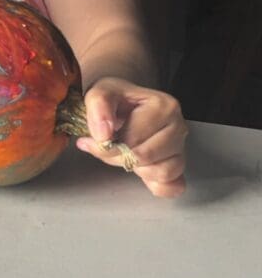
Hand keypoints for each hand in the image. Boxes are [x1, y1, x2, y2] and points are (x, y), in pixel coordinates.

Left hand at [75, 77, 187, 197]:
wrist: (123, 102)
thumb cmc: (117, 99)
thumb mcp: (101, 91)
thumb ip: (99, 105)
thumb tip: (104, 135)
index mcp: (164, 107)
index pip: (134, 139)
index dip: (109, 145)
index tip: (95, 139)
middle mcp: (178, 127)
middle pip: (147, 157)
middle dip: (120, 157)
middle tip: (110, 147)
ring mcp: (181, 148)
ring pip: (162, 173)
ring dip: (138, 170)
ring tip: (127, 154)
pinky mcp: (178, 165)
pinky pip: (173, 186)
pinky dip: (157, 185)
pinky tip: (142, 172)